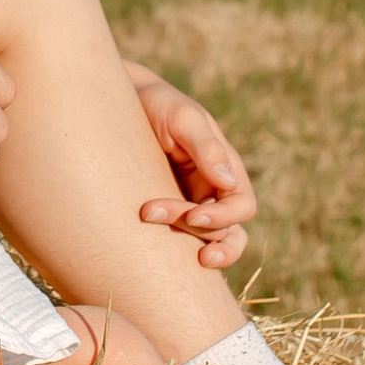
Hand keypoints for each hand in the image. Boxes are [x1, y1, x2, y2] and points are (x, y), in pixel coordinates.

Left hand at [124, 62, 255, 270]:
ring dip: (192, 247)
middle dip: (206, 237)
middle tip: (172, 229)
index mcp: (225, 168)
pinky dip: (172, 248)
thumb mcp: (183, 118)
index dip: (224, 217)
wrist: (122, 102)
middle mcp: (213, 190)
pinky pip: (178, 237)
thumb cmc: (159, 104)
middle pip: (228, 230)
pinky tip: (151, 251)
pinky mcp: (167, 210)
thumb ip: (206, 146)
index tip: (193, 214)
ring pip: (206, 239)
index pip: (241, 205)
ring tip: (170, 261)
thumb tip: (228, 181)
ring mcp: (191, 202)